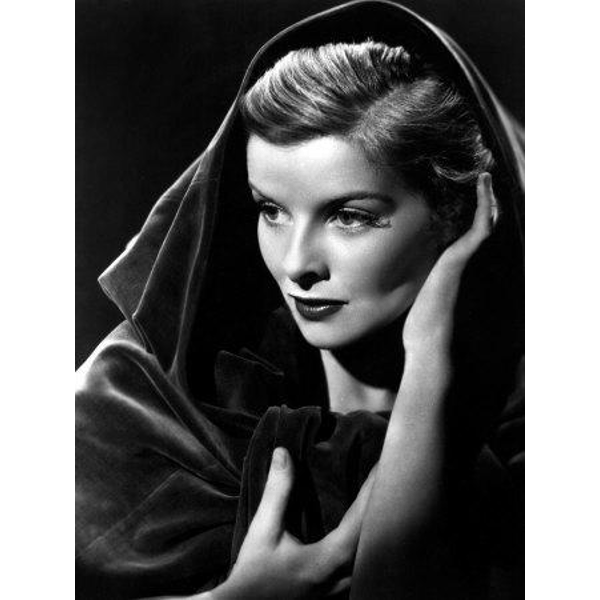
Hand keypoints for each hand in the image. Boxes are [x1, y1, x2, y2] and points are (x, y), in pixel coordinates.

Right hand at [210, 447, 375, 599]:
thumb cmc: (252, 575)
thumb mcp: (263, 531)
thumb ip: (277, 492)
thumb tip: (283, 454)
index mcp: (327, 560)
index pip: (362, 521)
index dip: (375, 491)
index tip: (385, 466)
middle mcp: (341, 578)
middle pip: (377, 539)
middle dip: (384, 506)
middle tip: (391, 478)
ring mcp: (341, 590)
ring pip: (373, 557)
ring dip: (379, 527)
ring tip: (384, 501)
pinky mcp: (335, 595)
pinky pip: (362, 568)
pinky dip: (369, 545)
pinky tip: (367, 533)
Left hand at [402, 172, 497, 357]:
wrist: (426, 338)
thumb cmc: (419, 321)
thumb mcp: (413, 292)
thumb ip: (412, 279)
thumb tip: (396, 275)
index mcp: (450, 266)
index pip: (466, 233)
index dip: (471, 213)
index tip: (468, 194)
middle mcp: (460, 261)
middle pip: (480, 225)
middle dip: (484, 201)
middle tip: (483, 176)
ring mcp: (462, 260)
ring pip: (484, 223)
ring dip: (486, 198)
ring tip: (484, 175)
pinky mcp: (458, 260)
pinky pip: (478, 229)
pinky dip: (482, 207)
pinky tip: (482, 188)